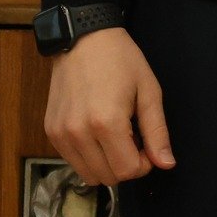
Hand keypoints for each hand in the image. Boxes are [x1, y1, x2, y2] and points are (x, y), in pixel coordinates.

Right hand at [43, 26, 173, 185]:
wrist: (83, 39)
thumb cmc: (121, 60)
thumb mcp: (149, 91)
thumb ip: (157, 131)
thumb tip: (166, 164)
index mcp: (107, 123)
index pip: (128, 171)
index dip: (144, 163)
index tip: (147, 144)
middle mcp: (79, 133)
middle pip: (108, 177)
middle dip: (126, 165)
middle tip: (133, 138)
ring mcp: (61, 134)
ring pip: (88, 175)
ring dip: (106, 164)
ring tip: (115, 136)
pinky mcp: (50, 132)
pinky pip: (72, 161)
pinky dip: (88, 156)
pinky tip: (97, 133)